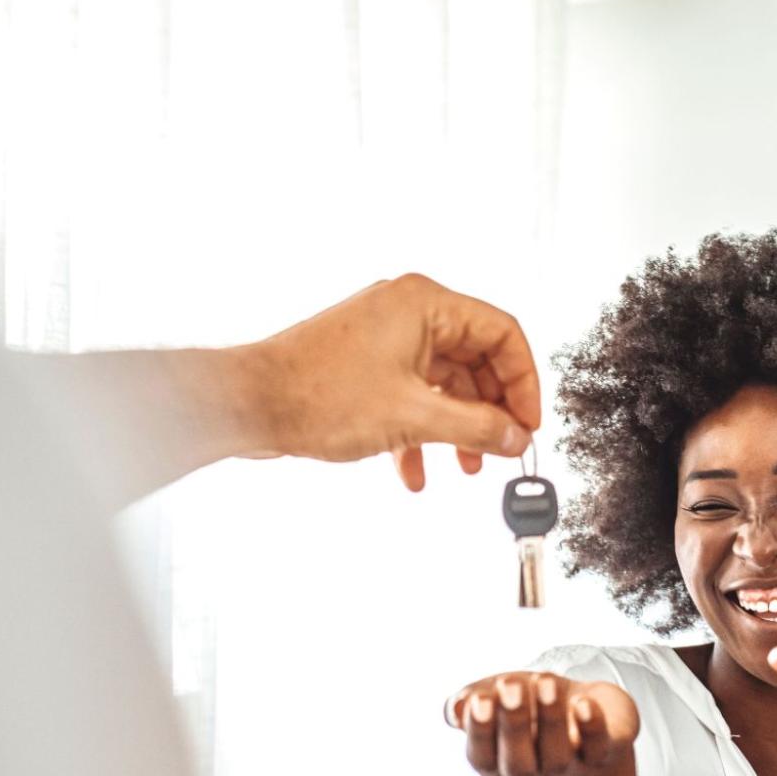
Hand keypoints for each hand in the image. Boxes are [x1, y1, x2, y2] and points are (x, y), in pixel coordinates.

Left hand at [250, 273, 540, 490]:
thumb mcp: (414, 416)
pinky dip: (420, 432)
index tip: (526, 424)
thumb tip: (515, 438)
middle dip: (489, 411)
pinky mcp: (365, 366)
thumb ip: (475, 428)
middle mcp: (407, 313)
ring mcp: (384, 339)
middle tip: (501, 450)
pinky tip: (414, 472)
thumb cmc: (318, 395)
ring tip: (466, 467)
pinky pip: (411, 395)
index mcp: (424, 303)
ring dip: (457, 428)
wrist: (249, 404)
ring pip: (443, 383)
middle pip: (475, 360)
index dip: (523, 382)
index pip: (501, 333)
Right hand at [445, 672, 638, 775]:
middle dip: (514, 726)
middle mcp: (533, 775)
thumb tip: (454, 708)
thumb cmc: (533, 702)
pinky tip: (584, 704)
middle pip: (519, 766)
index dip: (480, 732)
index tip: (480, 699)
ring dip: (550, 720)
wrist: (586, 704)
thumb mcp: (499, 696)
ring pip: (557, 758)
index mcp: (499, 765)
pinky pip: (598, 749)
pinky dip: (591, 728)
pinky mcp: (603, 756)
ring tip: (546, 681)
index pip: (483, 759)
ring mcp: (570, 770)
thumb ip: (472, 701)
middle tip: (512, 686)